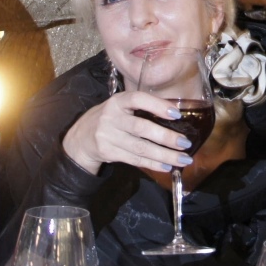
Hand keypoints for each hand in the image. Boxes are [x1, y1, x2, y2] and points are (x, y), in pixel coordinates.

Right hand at [61, 89, 196, 175]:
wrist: (80, 138)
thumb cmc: (110, 119)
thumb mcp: (120, 107)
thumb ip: (141, 109)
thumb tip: (175, 116)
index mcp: (118, 101)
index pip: (138, 99)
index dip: (157, 106)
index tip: (176, 114)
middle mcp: (111, 117)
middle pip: (142, 128)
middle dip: (166, 137)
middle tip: (185, 143)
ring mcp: (108, 136)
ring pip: (140, 148)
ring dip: (164, 155)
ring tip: (183, 159)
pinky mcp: (108, 152)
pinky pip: (134, 159)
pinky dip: (153, 164)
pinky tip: (167, 166)